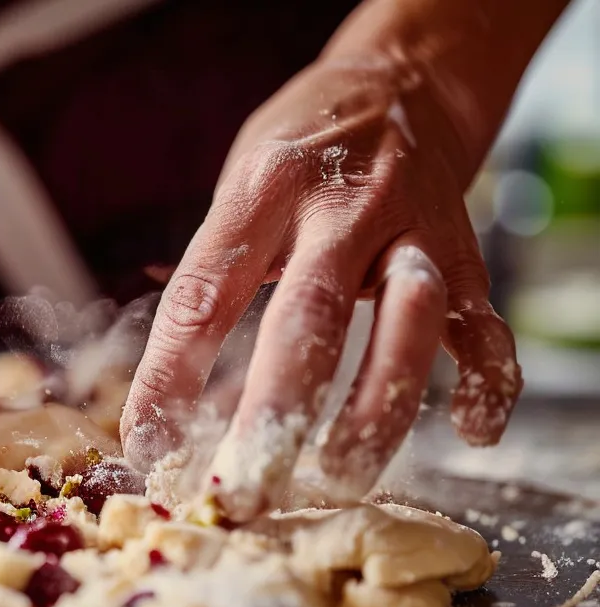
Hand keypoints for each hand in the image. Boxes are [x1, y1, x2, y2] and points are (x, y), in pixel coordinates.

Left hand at [122, 56, 521, 519]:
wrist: (396, 85)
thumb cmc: (293, 160)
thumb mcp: (233, 194)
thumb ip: (209, 284)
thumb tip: (164, 404)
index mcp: (262, 190)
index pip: (204, 295)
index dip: (169, 378)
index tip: (149, 448)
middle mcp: (341, 206)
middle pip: (306, 318)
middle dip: (274, 416)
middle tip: (244, 492)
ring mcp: (411, 230)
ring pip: (406, 325)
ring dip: (375, 411)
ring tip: (343, 477)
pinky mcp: (465, 254)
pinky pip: (484, 325)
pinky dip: (486, 381)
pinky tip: (473, 433)